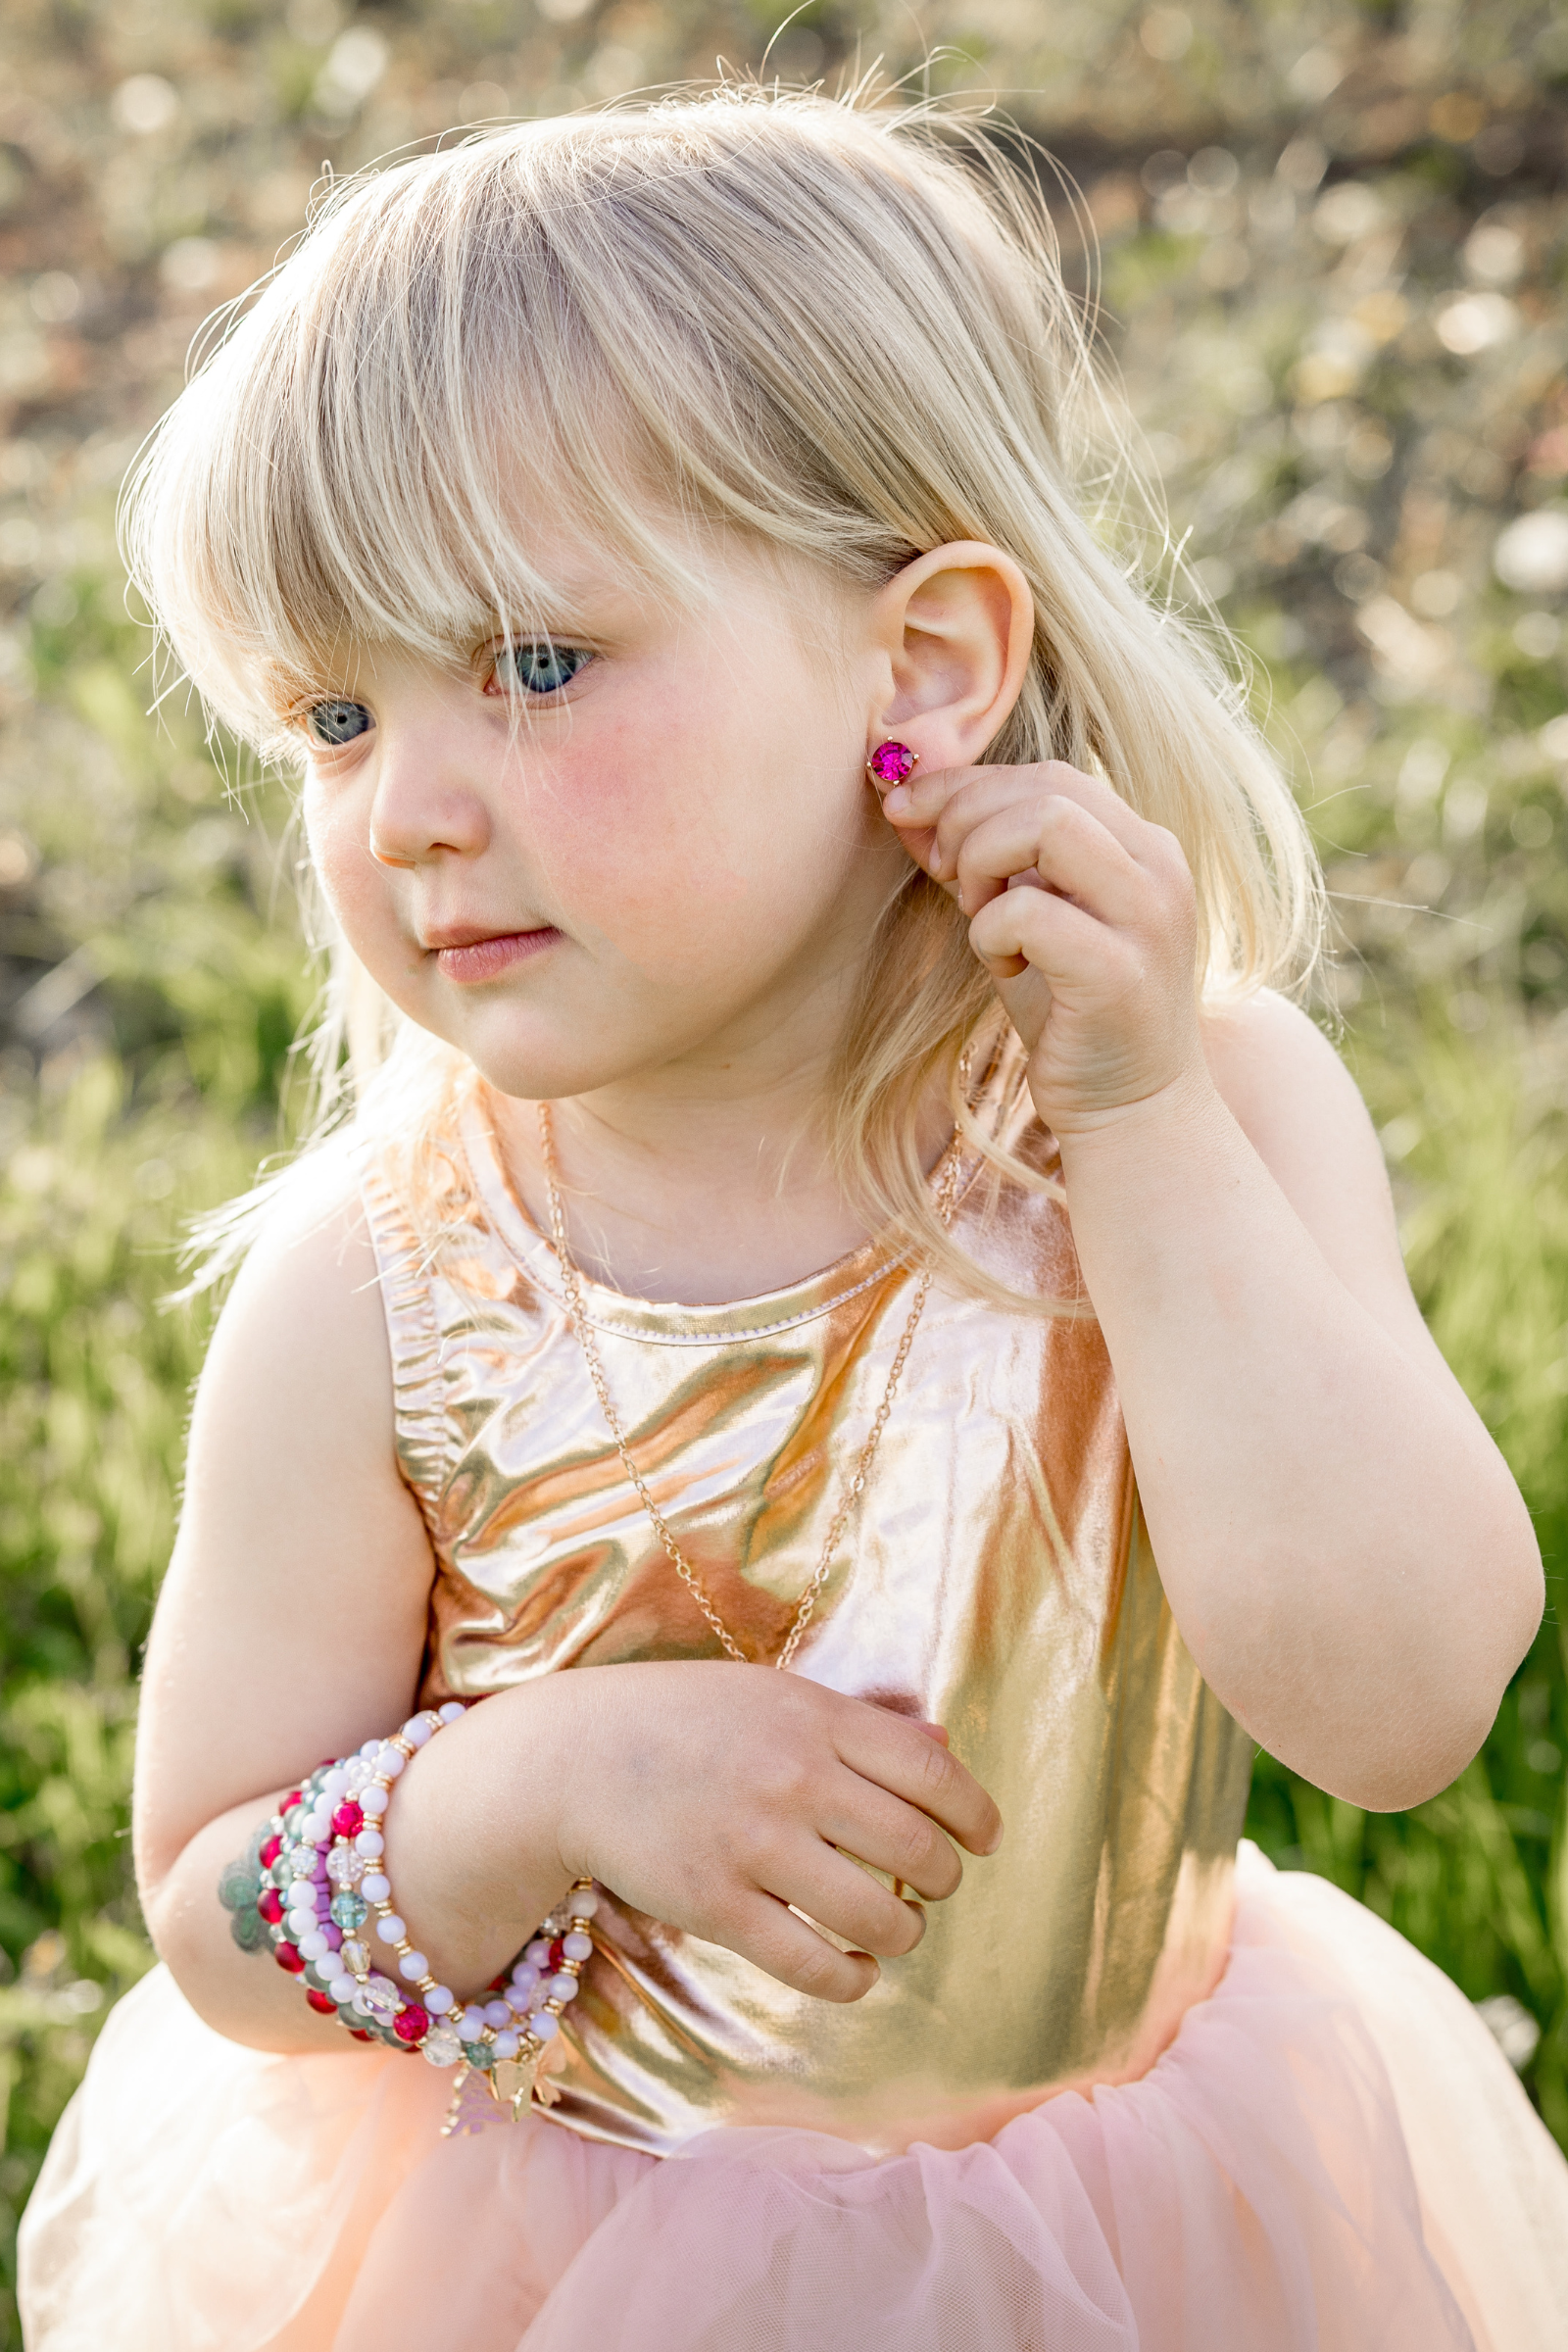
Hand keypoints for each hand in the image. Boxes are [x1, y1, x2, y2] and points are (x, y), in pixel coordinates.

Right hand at [550, 1663, 1001, 2002]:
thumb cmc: (686, 1722)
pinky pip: (811, 1963)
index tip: (983, 1840)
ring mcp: (754, 1844)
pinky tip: (852, 1968)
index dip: (976, 1815)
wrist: (575, 1757)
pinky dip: (851, 1978)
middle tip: (933, 1886)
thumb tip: (947, 1755)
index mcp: (816, 1717)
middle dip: (943, 1880)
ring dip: (902, 1934)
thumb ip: (861, 1726)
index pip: (934, 1773)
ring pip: (876, 1915)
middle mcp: (794, 1777)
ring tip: (892, 1929)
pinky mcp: (715, 1905)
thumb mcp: (776, 1696)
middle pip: (918, 1849)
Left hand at [882, 760, 1206, 1137]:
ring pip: (1045, 824)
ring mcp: (1147, 917)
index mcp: (1142, 846)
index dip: (965, 784)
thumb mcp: (1021, 923)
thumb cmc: (1070, 1017)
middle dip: (965, 819)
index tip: (905, 811)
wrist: (1130, 1113)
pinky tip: (1002, 969)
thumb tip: (904, 804)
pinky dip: (990, 932)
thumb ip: (980, 863)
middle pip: (1044, 787)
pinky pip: (1028, 910)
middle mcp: (1158, 868)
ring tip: (978, 916)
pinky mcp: (1120, 972)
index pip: (1048, 776)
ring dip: (983, 863)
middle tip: (942, 876)